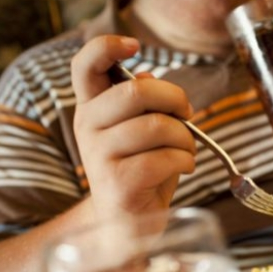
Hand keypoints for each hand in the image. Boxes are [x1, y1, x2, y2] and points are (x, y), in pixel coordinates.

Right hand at [71, 35, 195, 219]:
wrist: (126, 226)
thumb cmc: (140, 172)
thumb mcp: (141, 133)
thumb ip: (143, 105)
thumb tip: (148, 76)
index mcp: (92, 108)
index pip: (85, 65)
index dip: (107, 46)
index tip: (135, 45)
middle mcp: (88, 127)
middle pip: (137, 90)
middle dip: (176, 99)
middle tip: (187, 114)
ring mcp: (99, 156)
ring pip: (158, 126)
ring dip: (186, 138)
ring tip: (186, 151)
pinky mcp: (118, 183)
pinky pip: (166, 157)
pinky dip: (186, 161)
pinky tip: (183, 169)